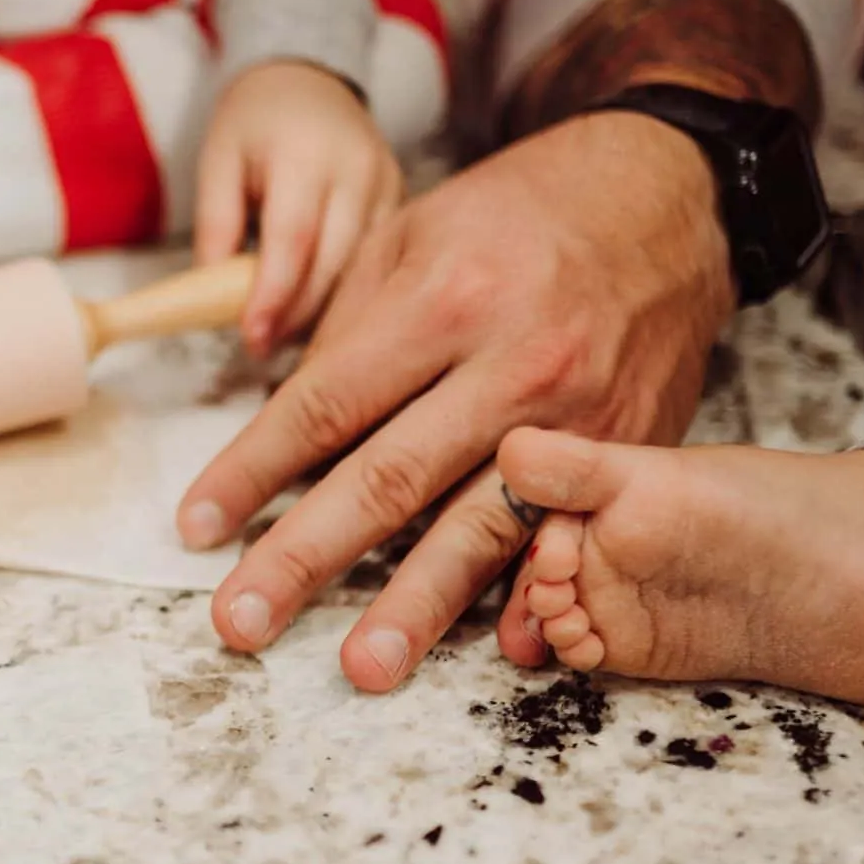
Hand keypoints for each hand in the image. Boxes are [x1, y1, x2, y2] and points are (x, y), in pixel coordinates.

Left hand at [176, 110, 736, 688]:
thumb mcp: (414, 234)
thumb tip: (283, 423)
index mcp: (443, 301)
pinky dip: (529, 594)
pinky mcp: (628, 451)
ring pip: (482, 526)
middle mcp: (511, 366)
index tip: (196, 526)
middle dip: (305, 557)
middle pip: (388, 480)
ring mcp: (579, 418)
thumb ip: (346, 329)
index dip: (253, 471)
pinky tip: (492, 648)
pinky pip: (566, 534)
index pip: (325, 406)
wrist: (667, 196)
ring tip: (364, 667)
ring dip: (417, 605)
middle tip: (242, 622)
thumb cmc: (519, 214)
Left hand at [192, 61, 401, 353]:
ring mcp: (389, 185)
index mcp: (306, 153)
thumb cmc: (255, 123)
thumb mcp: (217, 161)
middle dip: (297, 316)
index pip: (294, 238)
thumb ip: (216, 225)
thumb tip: (216, 295)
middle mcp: (358, 169)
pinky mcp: (404, 200)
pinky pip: (383, 262)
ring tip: (288, 339)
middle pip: (334, 263)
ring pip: (365, 270)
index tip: (252, 338)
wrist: (308, 84)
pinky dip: (353, 293)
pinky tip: (323, 315)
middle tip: (261, 347)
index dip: (274, 296)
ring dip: (327, 312)